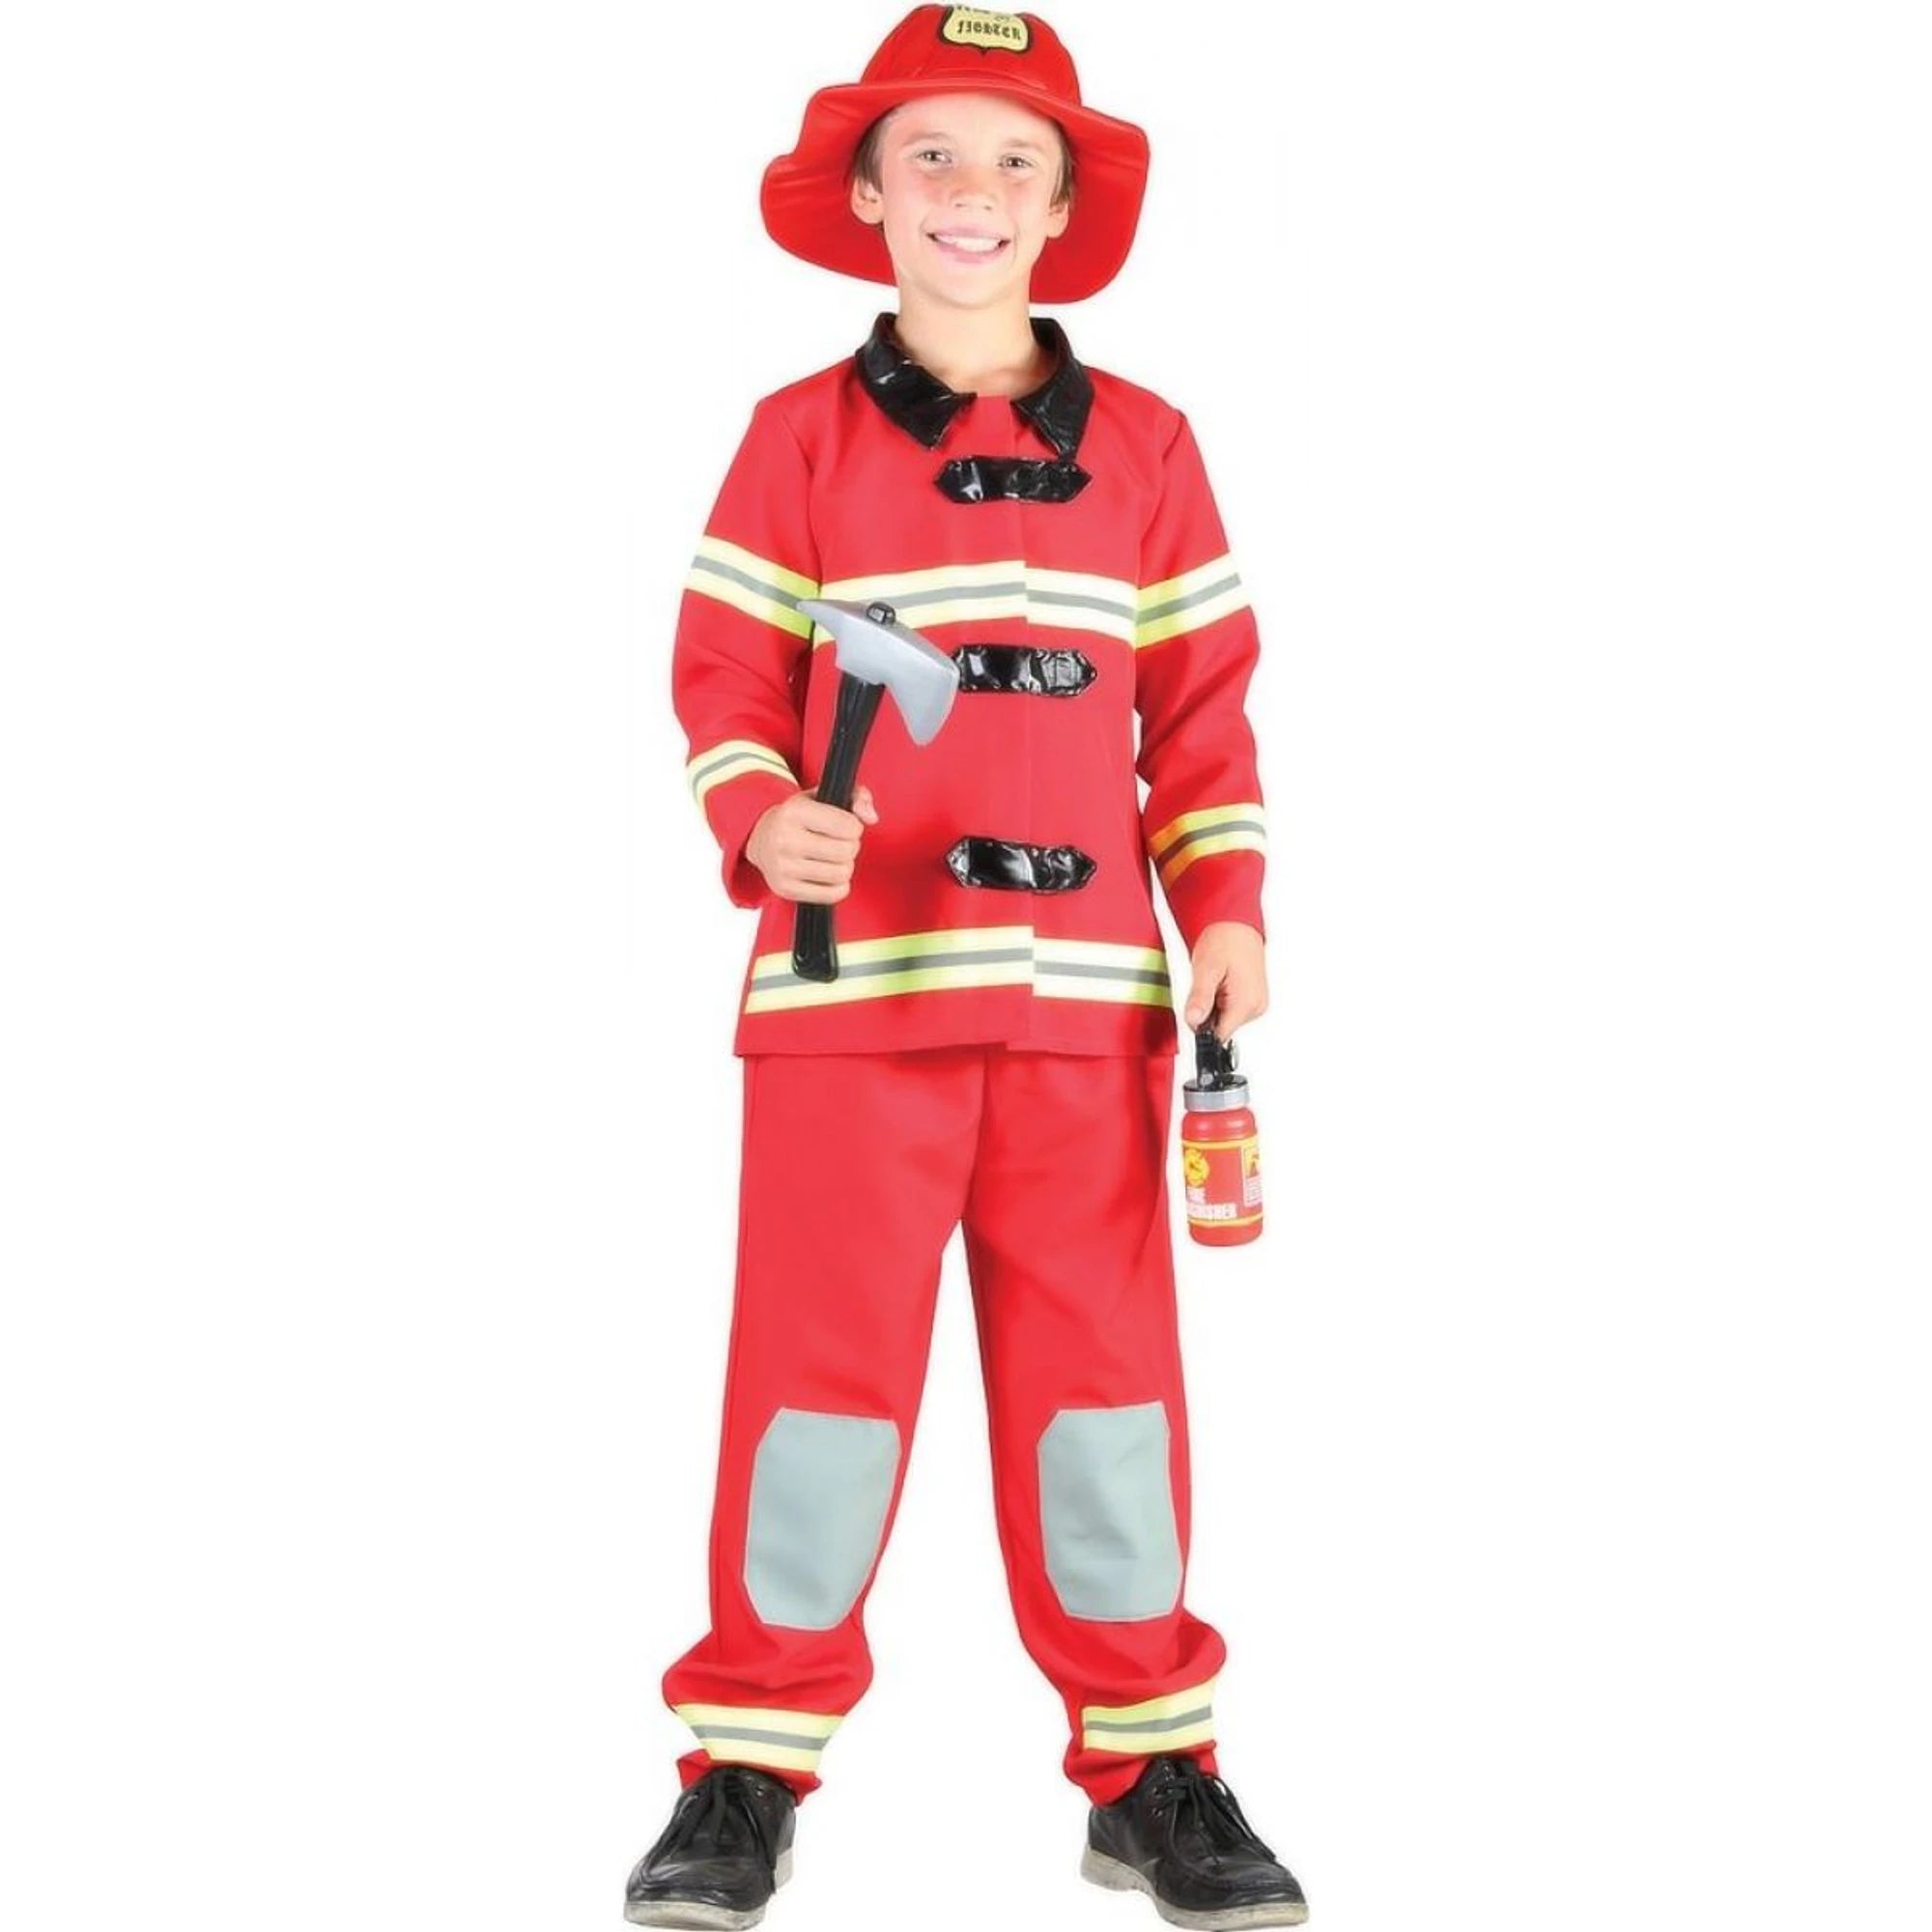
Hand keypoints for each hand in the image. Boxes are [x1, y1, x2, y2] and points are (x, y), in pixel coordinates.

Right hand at [745, 783, 878, 902]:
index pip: (849, 827)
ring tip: (832, 857)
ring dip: (844, 866)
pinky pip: (832, 895)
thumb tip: (871, 818)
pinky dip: (838, 886)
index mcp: (794, 811)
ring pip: (842, 874)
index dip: (854, 827)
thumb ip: (857, 797)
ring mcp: (782, 867)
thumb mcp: (825, 796)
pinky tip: (828, 874)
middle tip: (839, 842)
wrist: (761, 838)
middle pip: (846, 852)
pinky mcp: (784, 889)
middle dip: (850, 846)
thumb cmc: (801, 816)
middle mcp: (784, 839)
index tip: (844, 825)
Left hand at [1183, 921, 1266, 1041]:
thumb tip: (1193, 1022)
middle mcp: (1256, 1007)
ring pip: (1225, 1019)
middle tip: (1206, 985)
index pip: (1218, 1036)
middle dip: (1207, 1013)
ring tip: (1215, 980)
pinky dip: (1221, 1000)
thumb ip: (1200, 998)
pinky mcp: (1253, 998)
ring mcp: (1257, 1004)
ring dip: (1214, 1005)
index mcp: (1246, 1004)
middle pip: (1221, 1028)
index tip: (1195, 1008)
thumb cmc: (1224, 939)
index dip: (1201, 1025)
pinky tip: (1221, 982)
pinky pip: (1231, 1009)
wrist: (1237, 924)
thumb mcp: (1206, 969)